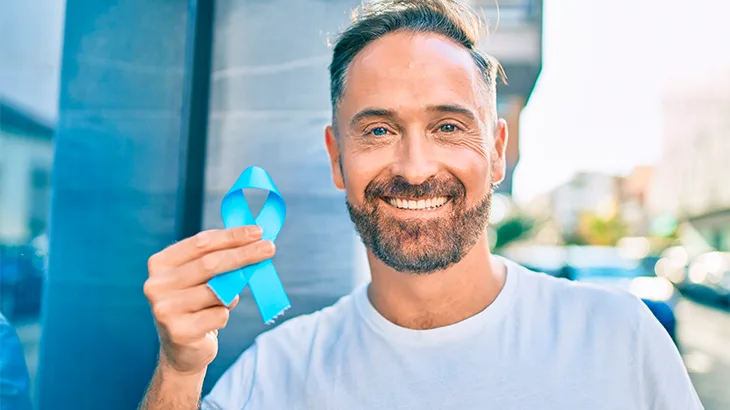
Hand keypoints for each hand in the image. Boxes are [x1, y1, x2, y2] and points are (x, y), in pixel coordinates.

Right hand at [144, 226, 274, 374]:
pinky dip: (224, 315)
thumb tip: (255, 241)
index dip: (232, 236)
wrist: (183, 350)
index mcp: (160, 264)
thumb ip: (220, 261)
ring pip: (218, 292)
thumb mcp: (203, 279)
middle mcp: (156, 284)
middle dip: (244, 254)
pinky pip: (220, 315)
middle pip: (211, 264)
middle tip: (270, 248)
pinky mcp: (179, 332)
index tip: (258, 231)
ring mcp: (165, 309)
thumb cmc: (197, 305)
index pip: (201, 243)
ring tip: (224, 301)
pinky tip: (211, 322)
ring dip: (232, 295)